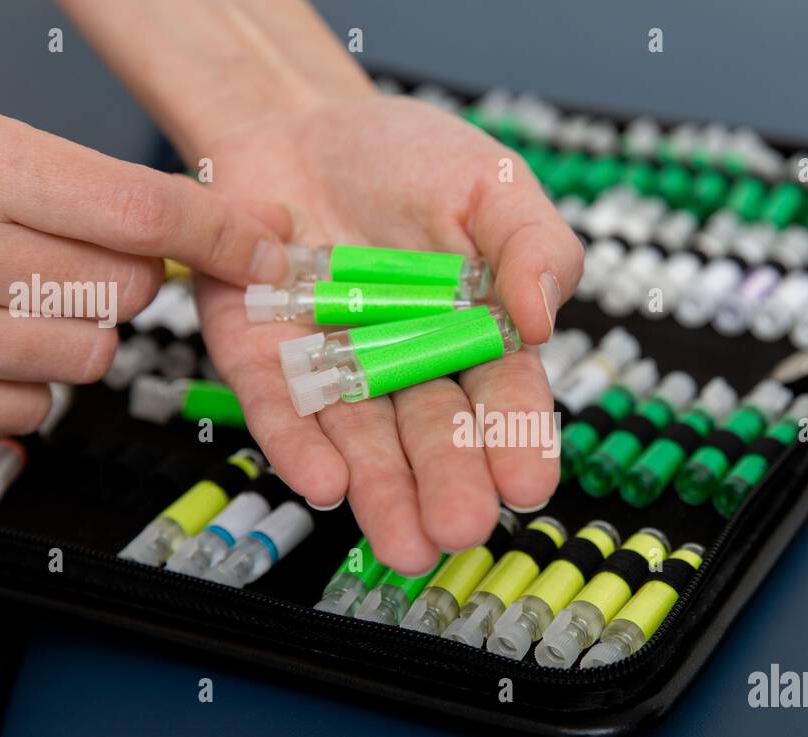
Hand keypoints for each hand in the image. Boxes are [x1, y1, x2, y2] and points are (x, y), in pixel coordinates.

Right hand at [0, 108, 290, 440]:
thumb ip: (103, 191)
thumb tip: (236, 230)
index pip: (142, 211)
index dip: (220, 235)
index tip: (265, 250)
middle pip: (127, 293)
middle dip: (120, 282)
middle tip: (61, 262)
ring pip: (91, 359)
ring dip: (73, 338)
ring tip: (6, 302)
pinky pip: (35, 409)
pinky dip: (24, 384)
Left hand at [194, 93, 583, 573]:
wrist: (297, 121)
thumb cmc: (405, 156)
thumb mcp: (490, 183)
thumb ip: (532, 244)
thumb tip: (543, 319)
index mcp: (474, 334)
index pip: (502, 396)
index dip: (515, 440)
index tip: (528, 486)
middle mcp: (406, 366)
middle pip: (431, 433)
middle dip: (447, 484)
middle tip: (460, 528)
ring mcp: (335, 369)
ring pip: (360, 439)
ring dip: (381, 491)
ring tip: (405, 544)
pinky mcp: (263, 361)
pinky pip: (281, 407)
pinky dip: (300, 445)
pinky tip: (327, 485)